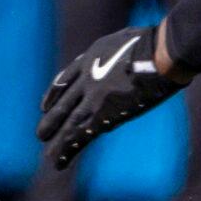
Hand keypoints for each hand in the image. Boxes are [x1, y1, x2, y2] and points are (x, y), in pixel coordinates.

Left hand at [38, 25, 184, 169]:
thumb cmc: (157, 43)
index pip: (66, 78)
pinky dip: (68, 150)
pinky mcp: (103, 114)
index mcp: (92, 57)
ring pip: (68, 122)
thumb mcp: (130, 39)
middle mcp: (87, 77)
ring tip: (48, 156)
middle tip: (41, 134)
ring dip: (57, 141)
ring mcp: (93, 96)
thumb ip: (123, 50)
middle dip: (51, 120)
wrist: (159, 52)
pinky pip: (80, 134)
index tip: (44, 105)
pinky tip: (59, 162)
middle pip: (63, 103)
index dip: (54, 93)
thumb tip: (134, 52)